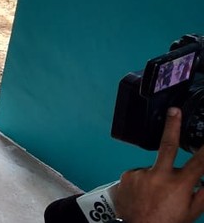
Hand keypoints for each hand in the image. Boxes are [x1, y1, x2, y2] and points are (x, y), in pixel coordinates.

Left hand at [115, 108, 203, 222]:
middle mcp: (159, 176)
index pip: (199, 161)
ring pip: (154, 167)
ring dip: (158, 176)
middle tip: (174, 111)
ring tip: (155, 194)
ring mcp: (141, 174)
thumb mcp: (191, 212)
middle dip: (172, 126)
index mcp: (179, 184)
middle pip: (167, 145)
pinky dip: (144, 180)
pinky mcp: (127, 175)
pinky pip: (140, 173)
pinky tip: (143, 193)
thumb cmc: (165, 222)